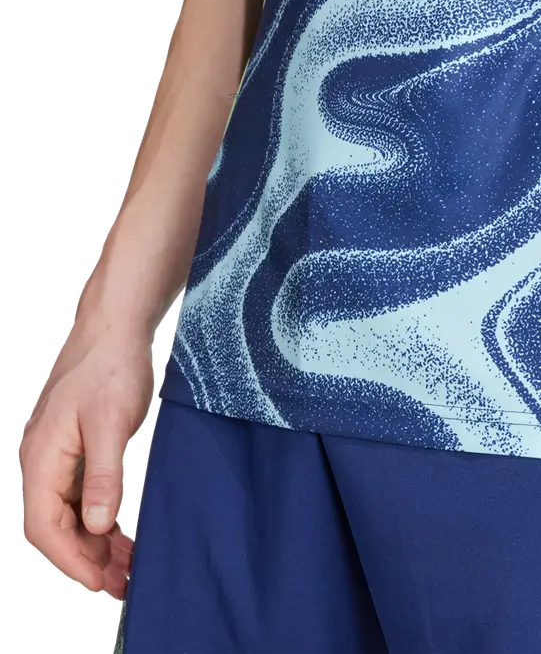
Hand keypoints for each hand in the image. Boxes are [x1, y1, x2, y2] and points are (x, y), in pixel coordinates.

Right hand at [17, 318, 154, 600]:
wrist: (116, 328)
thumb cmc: (111, 369)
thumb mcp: (110, 425)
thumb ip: (102, 477)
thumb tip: (98, 526)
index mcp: (40, 459)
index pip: (46, 528)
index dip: (74, 560)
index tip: (104, 583)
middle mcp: (42, 462)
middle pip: (58, 526)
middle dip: (88, 558)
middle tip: (126, 581)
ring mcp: (59, 455)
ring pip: (71, 512)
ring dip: (96, 540)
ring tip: (129, 564)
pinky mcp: (77, 447)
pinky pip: (83, 494)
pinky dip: (101, 516)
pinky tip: (122, 530)